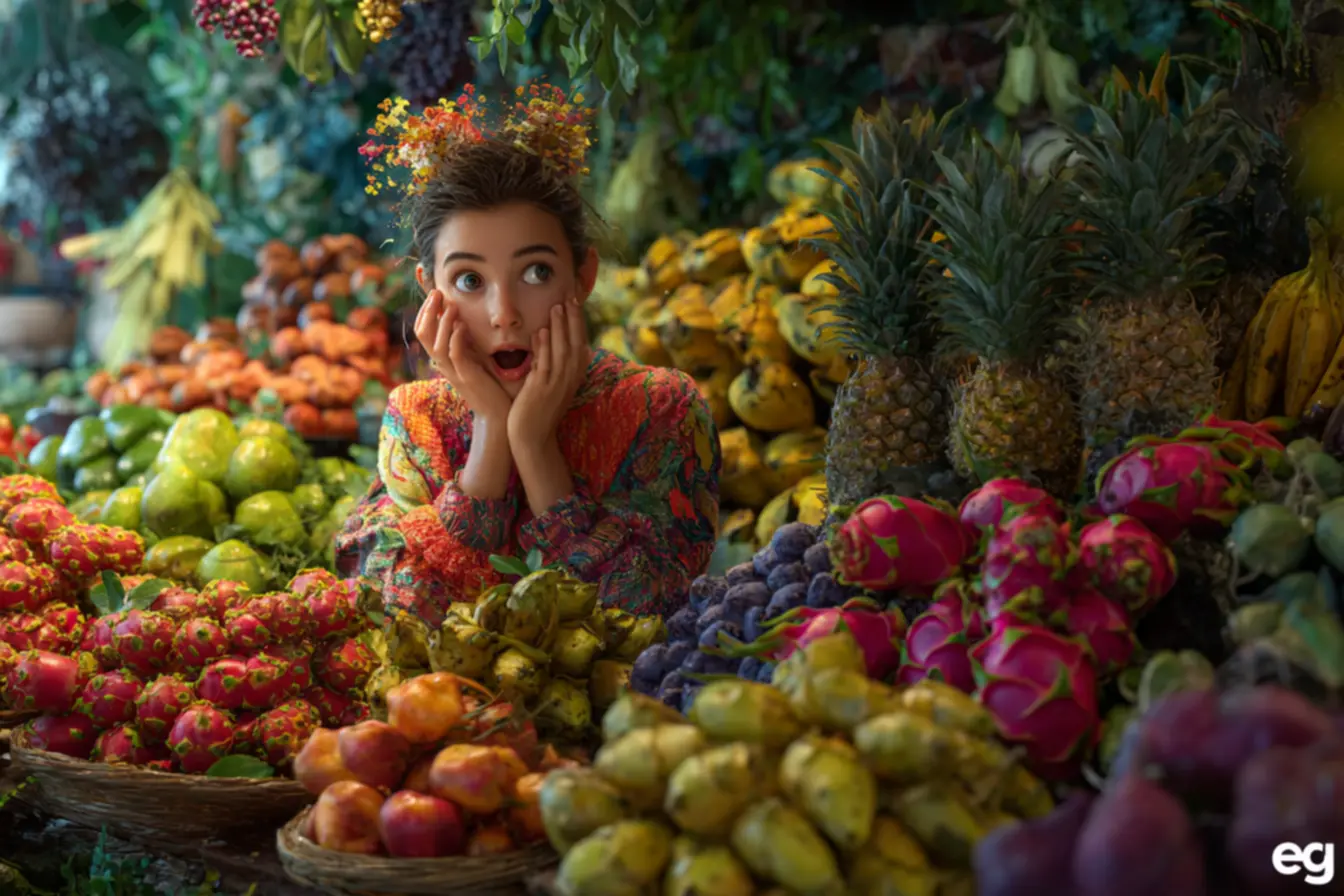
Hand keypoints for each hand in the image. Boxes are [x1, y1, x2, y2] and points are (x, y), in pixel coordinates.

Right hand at [415, 289, 511, 424]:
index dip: (425, 311)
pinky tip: (462, 326)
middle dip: (428, 311)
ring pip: (436, 344)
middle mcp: (442, 364)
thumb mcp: (472, 360)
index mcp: (442, 359)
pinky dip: (456, 338)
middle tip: (437, 293)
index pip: (423, 331)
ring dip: (442, 322)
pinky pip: (454, 355)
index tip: (434, 294)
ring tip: (452, 306)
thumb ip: (464, 343)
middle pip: (423, 335)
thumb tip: (460, 321)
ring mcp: (453, 371)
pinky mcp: (466, 377)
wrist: (496, 413)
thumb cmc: (487, 386)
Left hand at [508, 299, 588, 451]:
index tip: (575, 301)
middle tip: (571, 295)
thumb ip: (554, 363)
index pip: (580, 342)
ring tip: (558, 306)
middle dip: (573, 318)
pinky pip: (546, 363)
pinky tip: (543, 330)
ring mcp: (557, 384)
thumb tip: (559, 341)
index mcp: (574, 376)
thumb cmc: (539, 411)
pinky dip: (545, 346)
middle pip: (575, 342)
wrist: (532, 438)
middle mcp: (570, 378)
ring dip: (560, 327)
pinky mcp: (542, 389)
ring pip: (562, 350)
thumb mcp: (552, 384)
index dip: (577, 321)